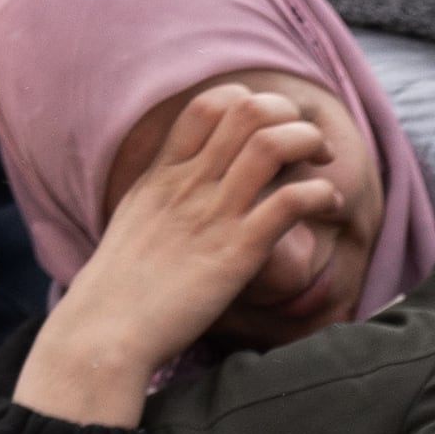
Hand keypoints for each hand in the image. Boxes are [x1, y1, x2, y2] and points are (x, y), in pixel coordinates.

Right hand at [15, 88, 345, 423]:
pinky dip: (320, 192)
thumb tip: (185, 189)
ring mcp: (213, 215)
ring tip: (324, 161)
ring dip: (309, 141)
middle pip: (247, 110)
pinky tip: (328, 203)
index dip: (248, 101)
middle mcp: (189, 184)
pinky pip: (289, 201)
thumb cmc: (119, 291)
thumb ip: (164, 196)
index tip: (269, 127)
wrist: (106, 332)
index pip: (209, 105)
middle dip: (288, 114)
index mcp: (163, 174)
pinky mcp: (236, 252)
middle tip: (307, 143)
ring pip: (272, 144)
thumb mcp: (136, 223)